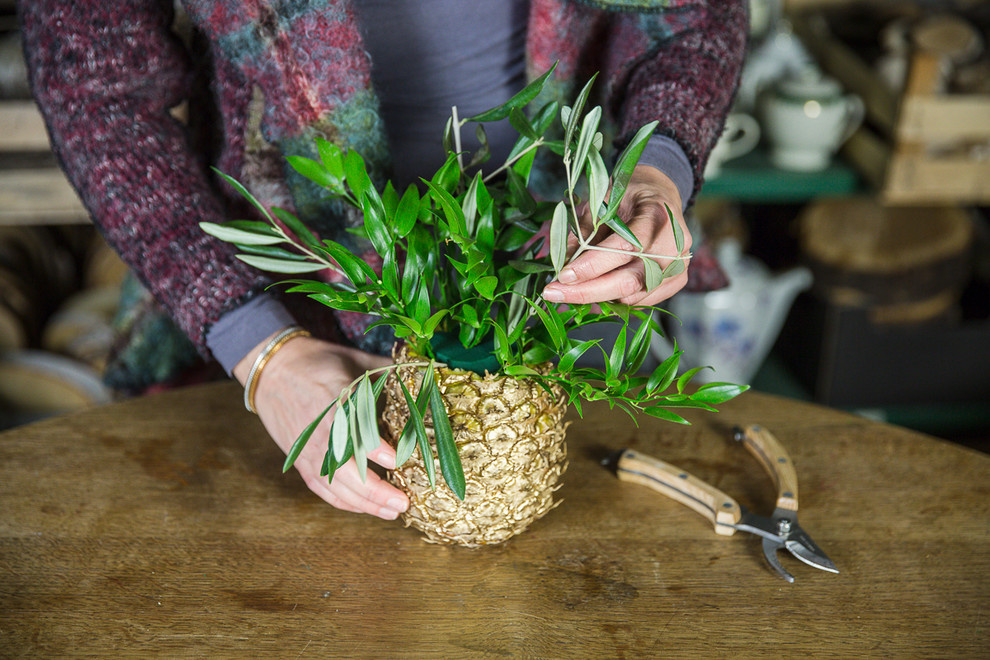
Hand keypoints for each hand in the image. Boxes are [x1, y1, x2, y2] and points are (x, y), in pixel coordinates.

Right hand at [234, 333, 408, 519]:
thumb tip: (424, 371)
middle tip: (404, 501)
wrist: (271, 370)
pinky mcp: (301, 460)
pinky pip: (322, 488)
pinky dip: (344, 502)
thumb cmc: (317, 362)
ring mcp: (308, 449)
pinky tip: (366, 509)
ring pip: (335, 485)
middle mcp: (319, 430)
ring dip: (365, 503)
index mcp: (334, 400)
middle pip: (345, 469)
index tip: (396, 461)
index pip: (355, 429)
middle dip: (375, 490)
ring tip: (393, 511)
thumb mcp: (353, 360)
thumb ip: (387, 370)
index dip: (375, 449)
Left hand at [541, 165, 691, 305]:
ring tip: (568, 291)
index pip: (626, 248)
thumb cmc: (627, 195)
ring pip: (634, 295)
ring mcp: (680, 264)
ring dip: (597, 297)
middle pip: (631, 280)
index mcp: (658, 213)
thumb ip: (584, 230)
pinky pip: (641, 300)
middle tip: (554, 293)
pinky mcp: (677, 280)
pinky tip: (591, 291)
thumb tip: (561, 263)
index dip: (593, 265)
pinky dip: (614, 300)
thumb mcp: (601, 200)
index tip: (562, 275)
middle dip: (588, 290)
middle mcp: (675, 243)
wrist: (659, 194)